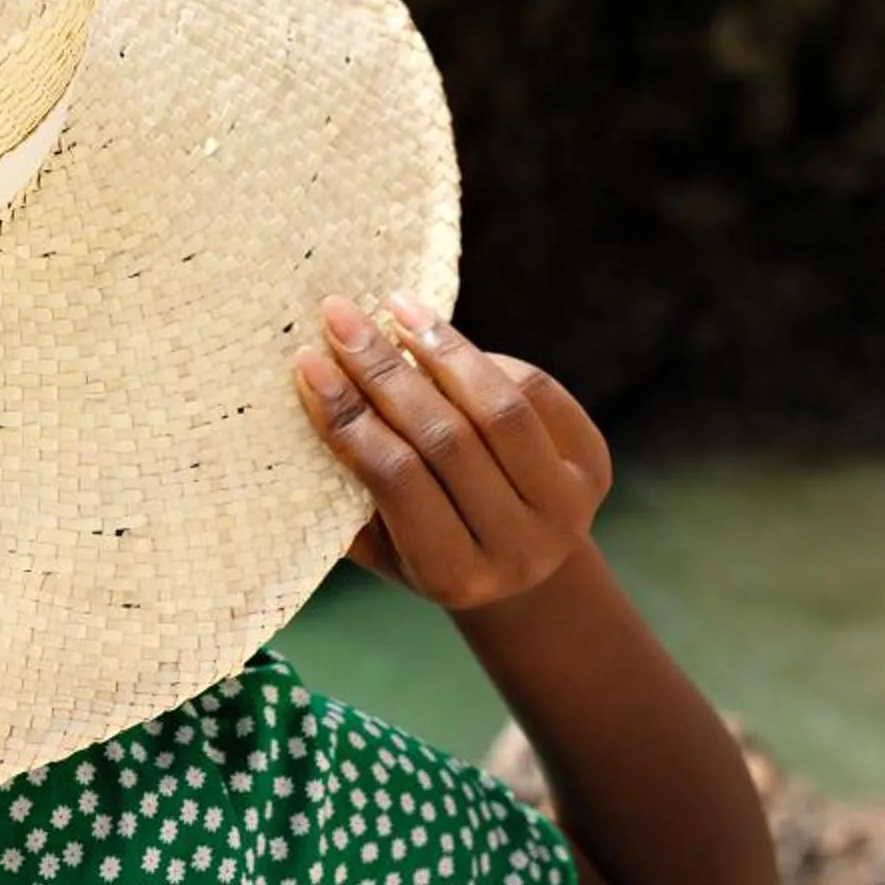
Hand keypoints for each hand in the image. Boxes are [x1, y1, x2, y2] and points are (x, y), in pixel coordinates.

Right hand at [293, 291, 610, 609]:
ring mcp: (565, 507)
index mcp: (454, 575)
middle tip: (340, 317)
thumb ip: (344, 491)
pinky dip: (487, 361)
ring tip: (396, 309)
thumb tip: (290, 412)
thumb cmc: (425, 549)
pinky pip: (538, 392)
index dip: (350, 418)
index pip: (396, 480)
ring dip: (441, 349)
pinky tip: (443, 339)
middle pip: (447, 439)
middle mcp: (519, 548)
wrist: (520, 571)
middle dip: (385, 371)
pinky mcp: (594, 466)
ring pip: (500, 408)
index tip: (308, 363)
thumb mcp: (379, 544)